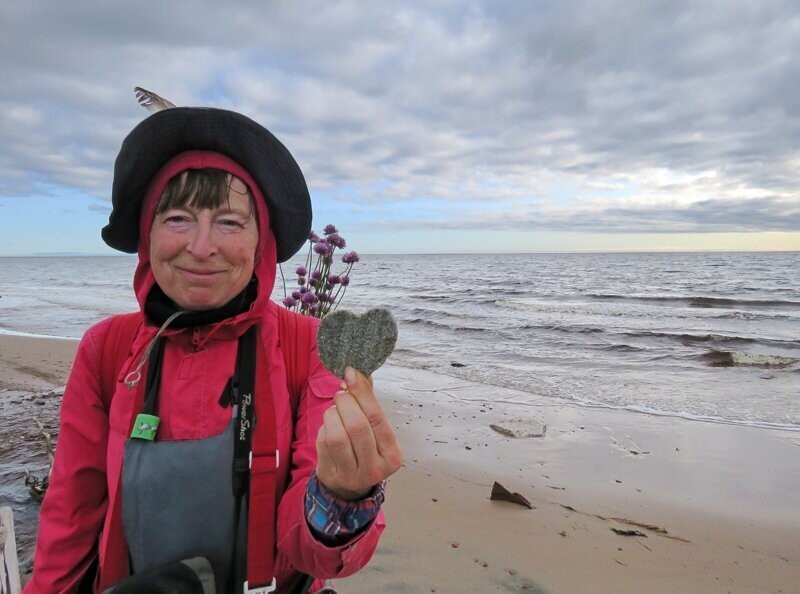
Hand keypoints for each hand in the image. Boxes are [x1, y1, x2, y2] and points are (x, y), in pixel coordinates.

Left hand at [315, 367, 402, 500]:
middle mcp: (375, 468)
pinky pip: (323, 444)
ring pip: (337, 436)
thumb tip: (359, 374)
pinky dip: (324, 428)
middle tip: (341, 394)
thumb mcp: (375, 431)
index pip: (377, 418)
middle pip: (357, 426)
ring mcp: (352, 475)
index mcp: (392, 455)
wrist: (351, 484)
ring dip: (332, 415)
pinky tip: (329, 426)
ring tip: (334, 410)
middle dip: (346, 403)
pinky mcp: (332, 476)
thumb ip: (369, 403)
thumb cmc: (366, 449)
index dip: (362, 393)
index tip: (351, 373)